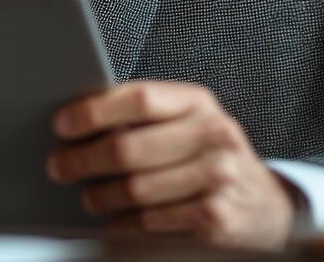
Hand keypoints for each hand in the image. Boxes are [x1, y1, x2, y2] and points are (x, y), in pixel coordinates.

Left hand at [47, 81, 295, 248]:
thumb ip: (143, 115)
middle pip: (129, 147)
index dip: (94, 112)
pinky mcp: (216, 219)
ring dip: (101, 196)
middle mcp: (214, 135)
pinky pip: (151, 222)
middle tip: (59, 166)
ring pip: (135, 189)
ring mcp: (219, 177)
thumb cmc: (208, 156)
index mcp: (198, 102)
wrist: (264, 205)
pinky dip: (125, 224)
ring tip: (88, 196)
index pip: (139, 99)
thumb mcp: (187, 122)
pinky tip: (116, 220)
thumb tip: (79, 117)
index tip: (63, 124)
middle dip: (83, 159)